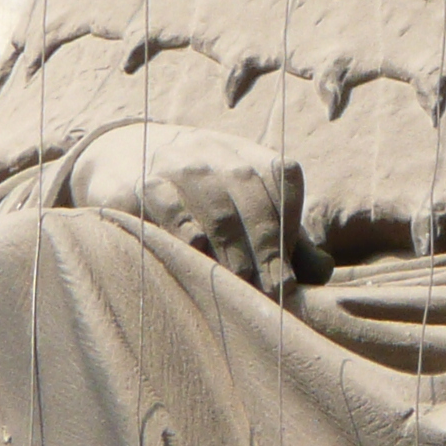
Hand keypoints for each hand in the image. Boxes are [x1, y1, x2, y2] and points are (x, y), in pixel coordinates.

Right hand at [62, 123, 319, 292]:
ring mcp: (177, 163)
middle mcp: (216, 152)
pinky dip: (187, 233)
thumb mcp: (244, 208)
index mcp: (249, 155)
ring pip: (215, 206)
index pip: (283, 175)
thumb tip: (322, 272)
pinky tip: (198, 259)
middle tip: (272, 293)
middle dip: (266, 248)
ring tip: (239, 288)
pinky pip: (168, 205)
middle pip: (251, 195)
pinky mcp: (142, 182)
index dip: (291, 222)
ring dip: (232, 251)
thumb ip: (286, 240)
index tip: (288, 272)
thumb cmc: (200, 200)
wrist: (124, 156)